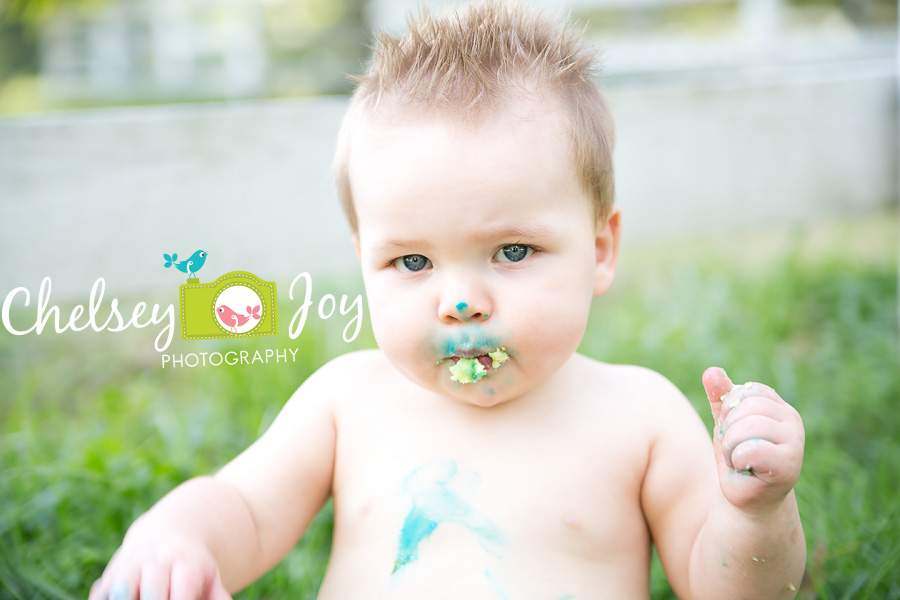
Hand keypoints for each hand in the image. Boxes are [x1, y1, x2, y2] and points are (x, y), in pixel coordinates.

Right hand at [89, 532, 231, 599]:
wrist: (166, 536)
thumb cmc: (192, 569)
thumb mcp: (210, 579)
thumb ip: (218, 597)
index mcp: (185, 564)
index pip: (182, 591)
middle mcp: (156, 562)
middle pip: (152, 590)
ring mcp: (131, 566)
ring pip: (122, 588)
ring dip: (126, 599)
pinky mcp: (109, 576)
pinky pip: (102, 594)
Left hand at [702, 367, 804, 514]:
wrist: (746, 497)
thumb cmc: (738, 457)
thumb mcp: (725, 423)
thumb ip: (720, 397)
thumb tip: (710, 371)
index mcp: (778, 406)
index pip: (746, 390)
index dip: (729, 410)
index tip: (732, 430)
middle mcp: (792, 420)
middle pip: (746, 407)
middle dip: (728, 430)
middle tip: (735, 450)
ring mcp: (795, 442)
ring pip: (747, 427)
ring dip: (731, 446)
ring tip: (740, 459)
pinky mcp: (790, 464)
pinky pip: (751, 449)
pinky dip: (738, 460)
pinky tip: (746, 469)